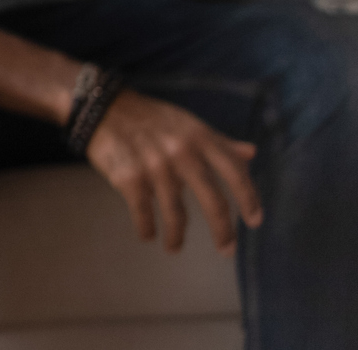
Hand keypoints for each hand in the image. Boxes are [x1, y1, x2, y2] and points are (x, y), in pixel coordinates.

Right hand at [84, 88, 260, 251]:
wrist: (103, 108)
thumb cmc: (152, 119)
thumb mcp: (188, 124)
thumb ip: (219, 142)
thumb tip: (252, 153)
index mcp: (200, 138)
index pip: (235, 173)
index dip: (249, 200)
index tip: (254, 222)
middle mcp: (182, 152)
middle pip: (214, 202)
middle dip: (223, 231)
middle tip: (226, 250)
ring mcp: (155, 166)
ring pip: (176, 214)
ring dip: (176, 236)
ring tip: (174, 248)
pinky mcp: (129, 178)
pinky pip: (143, 213)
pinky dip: (146, 228)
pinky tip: (147, 235)